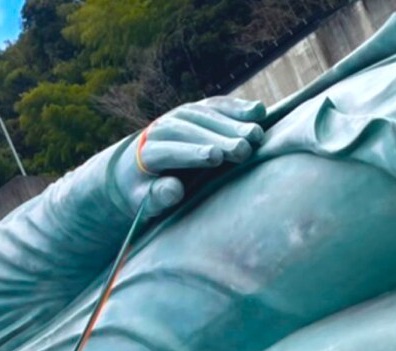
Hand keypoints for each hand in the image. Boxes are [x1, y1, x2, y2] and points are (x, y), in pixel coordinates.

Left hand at [120, 96, 266, 216]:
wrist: (137, 166)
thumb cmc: (144, 191)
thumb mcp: (143, 201)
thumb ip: (157, 196)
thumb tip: (175, 190)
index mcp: (147, 152)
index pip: (169, 151)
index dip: (192, 153)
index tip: (215, 157)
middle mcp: (162, 127)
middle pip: (192, 130)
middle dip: (219, 138)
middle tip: (244, 150)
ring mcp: (180, 115)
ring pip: (207, 115)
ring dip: (233, 123)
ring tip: (256, 136)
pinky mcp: (196, 110)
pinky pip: (217, 105)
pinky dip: (238, 107)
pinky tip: (259, 112)